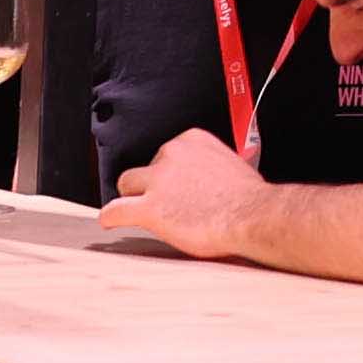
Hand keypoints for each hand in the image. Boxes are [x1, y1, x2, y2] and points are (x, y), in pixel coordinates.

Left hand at [94, 128, 266, 256]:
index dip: (171, 174)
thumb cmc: (249, 197)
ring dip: (133, 198)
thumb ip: (209, 167)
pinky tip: (110, 222)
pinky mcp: (149, 208)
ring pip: (127, 184)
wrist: (252, 215)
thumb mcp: (230, 165)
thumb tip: (206, 181)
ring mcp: (158, 180)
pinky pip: (116, 210)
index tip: (179, 188)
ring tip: (142, 212)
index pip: (167, 154)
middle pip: (146, 168)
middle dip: (152, 185)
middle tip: (168, 204)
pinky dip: (111, 217)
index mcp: (191, 140)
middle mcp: (171, 154)